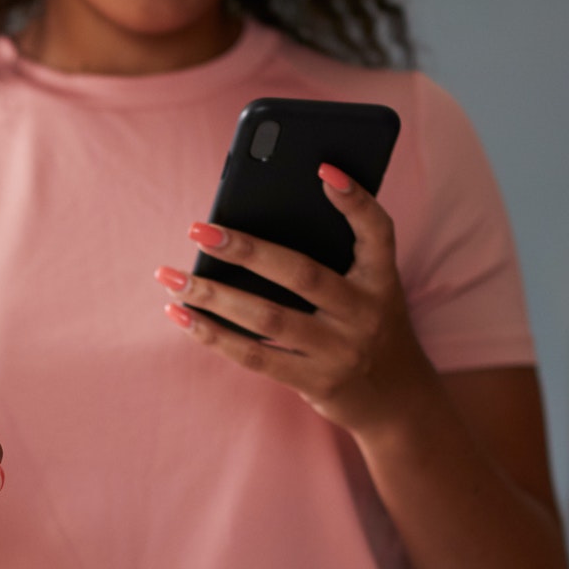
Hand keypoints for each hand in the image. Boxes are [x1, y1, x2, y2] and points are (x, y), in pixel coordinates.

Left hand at [154, 164, 438, 436]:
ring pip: (268, 318)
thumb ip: (332, 259)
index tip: (321, 169)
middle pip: (302, 274)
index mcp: (382, 279)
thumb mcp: (368, 290)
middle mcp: (366, 313)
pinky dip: (214, 334)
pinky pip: (255, 356)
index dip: (355, 200)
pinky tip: (182, 315)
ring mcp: (340, 351)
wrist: (396, 399)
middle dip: (246, 250)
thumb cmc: (366, 326)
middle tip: (198, 229)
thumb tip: (249, 233)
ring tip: (171, 278)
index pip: (378, 231)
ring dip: (214, 296)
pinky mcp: (316, 382)